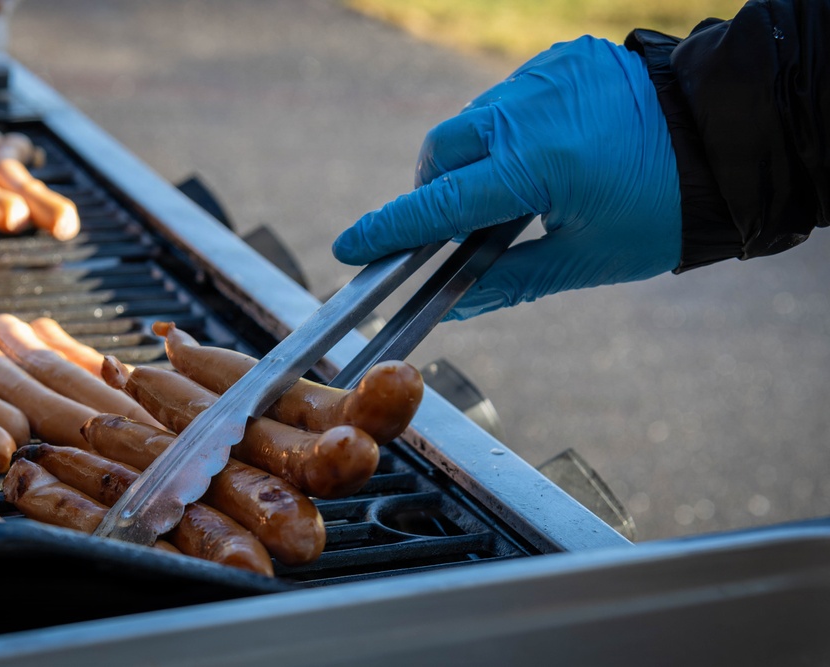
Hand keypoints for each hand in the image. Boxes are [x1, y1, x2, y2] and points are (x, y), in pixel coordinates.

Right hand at [332, 36, 681, 319]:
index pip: (438, 205)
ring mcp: (544, 77)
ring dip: (469, 159)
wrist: (726, 141)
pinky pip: (507, 99)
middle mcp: (530, 111)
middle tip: (448, 225)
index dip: (389, 230)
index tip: (350, 247)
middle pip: (440, 150)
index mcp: (536, 167)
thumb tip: (454, 303)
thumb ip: (508, 281)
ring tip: (507, 191)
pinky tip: (539, 154)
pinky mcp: (560, 59)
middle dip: (431, 189)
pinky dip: (504, 131)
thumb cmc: (663, 212)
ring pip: (471, 122)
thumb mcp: (584, 260)